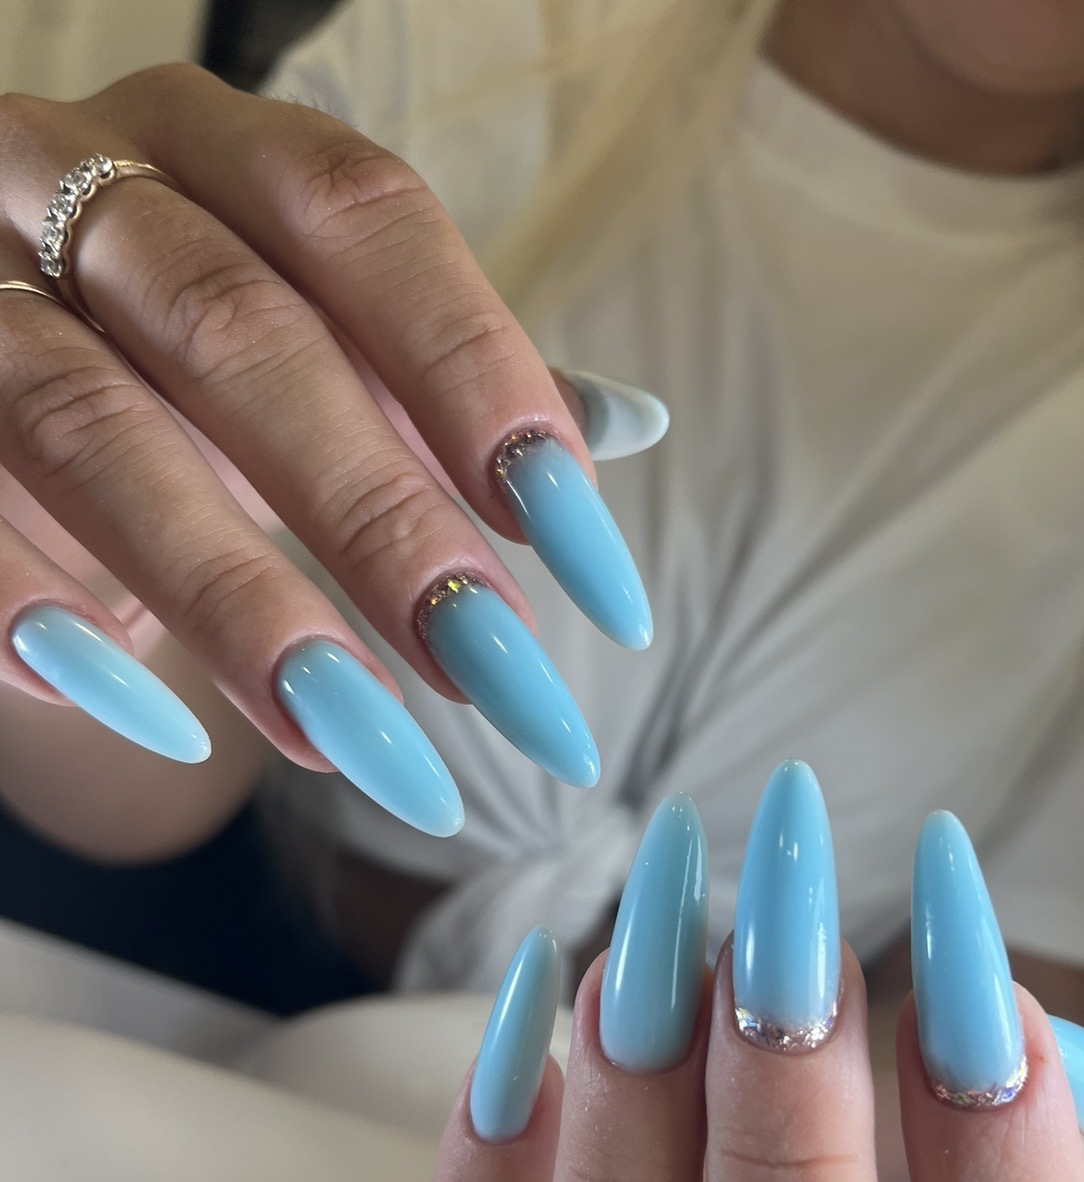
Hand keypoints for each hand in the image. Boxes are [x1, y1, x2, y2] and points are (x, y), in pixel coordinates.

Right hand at [0, 69, 660, 820]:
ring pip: (87, 426)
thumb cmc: (192, 372)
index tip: (573, 530)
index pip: (361, 220)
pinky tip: (164, 722)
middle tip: (491, 665)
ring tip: (359, 739)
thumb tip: (633, 422)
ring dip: (235, 598)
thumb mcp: (328, 354)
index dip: (472, 368)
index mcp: (214, 148)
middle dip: (375, 512)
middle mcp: (73, 183)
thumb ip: (451, 381)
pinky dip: (46, 624)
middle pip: (235, 332)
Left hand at [429, 767, 1083, 1181]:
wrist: (830, 1157)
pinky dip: (488, 1167)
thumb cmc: (950, 1156)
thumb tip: (1079, 1111)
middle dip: (790, 1159)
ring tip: (641, 965)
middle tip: (790, 956)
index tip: (988, 1001)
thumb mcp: (1075, 1152)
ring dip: (625, 1151)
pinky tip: (538, 1005)